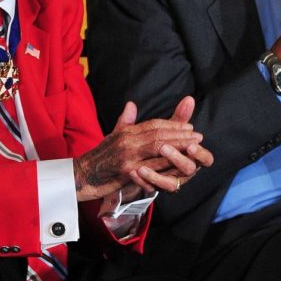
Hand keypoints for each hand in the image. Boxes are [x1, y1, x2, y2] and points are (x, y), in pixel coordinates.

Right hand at [73, 96, 211, 201]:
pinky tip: (179, 165)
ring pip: (158, 147)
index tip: (188, 125)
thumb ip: (126, 121)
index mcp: (126, 131)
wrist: (82, 175)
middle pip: (159, 134)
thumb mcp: (112, 136)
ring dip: (179, 147)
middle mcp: (127, 140)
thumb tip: (132, 105)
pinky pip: (151, 167)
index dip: (172, 124)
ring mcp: (127, 155)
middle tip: (197, 135)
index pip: (153, 124)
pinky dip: (167, 165)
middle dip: (180, 134)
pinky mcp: (127, 171)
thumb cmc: (99, 157)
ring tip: (194, 147)